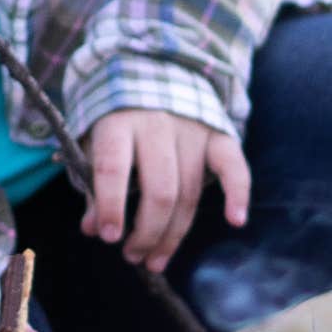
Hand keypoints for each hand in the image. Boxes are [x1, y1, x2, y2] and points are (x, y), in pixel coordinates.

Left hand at [81, 107, 248, 271]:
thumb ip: (93, 184)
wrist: (154, 71)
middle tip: (132, 257)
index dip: (111, 205)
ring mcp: (192, 128)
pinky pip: (233, 166)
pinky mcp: (218, 134)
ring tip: (155, 260)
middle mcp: (158, 124)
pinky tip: (236, 220)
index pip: (114, 168)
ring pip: (189, 191)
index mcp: (119, 122)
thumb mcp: (95, 144)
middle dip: (147, 232)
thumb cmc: (119, 120)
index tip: (109, 237)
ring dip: (174, 233)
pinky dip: (238, 193)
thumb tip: (92, 228)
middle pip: (159, 189)